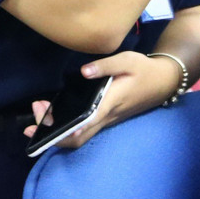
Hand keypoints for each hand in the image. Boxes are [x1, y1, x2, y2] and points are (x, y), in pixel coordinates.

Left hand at [21, 52, 178, 148]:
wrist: (163, 82)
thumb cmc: (144, 70)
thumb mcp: (127, 60)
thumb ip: (105, 65)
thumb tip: (84, 71)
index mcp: (111, 103)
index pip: (86, 122)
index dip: (66, 129)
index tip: (45, 124)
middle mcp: (107, 117)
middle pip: (78, 138)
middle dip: (53, 133)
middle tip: (36, 115)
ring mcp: (106, 121)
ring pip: (79, 136)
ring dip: (57, 129)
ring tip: (40, 111)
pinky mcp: (106, 119)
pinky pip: (83, 129)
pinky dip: (66, 125)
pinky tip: (54, 112)